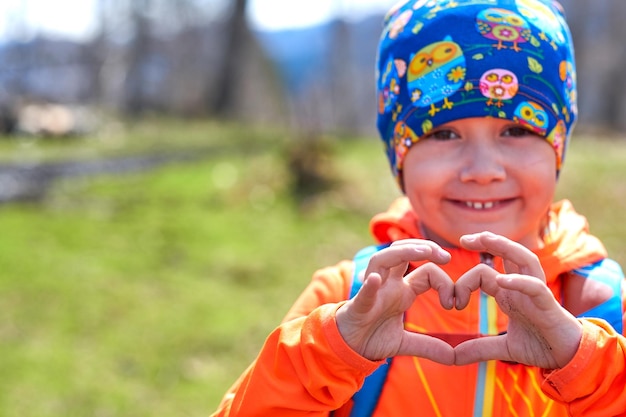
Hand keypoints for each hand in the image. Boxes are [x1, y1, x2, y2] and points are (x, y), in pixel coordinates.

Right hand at [336, 239, 455, 364]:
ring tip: (423, 251)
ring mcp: (373, 292)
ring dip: (402, 252)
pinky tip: (375, 280)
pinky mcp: (358, 306)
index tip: (454, 303)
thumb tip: (454, 357)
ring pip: (383, 260)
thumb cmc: (372, 338)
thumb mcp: (405, 343)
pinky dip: (369, 285)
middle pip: (404, 253)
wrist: (346, 348)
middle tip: (446, 255)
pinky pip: (363, 293)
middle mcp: (388, 285)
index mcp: (402, 291)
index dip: (444, 282)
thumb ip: (429, 346)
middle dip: (425, 248)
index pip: (427, 272)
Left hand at [454, 232, 582, 368]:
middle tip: (464, 238)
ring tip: (485, 238)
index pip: (484, 273)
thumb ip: (479, 348)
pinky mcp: (548, 306)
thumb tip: (453, 357)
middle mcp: (520, 288)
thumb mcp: (503, 348)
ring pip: (524, 259)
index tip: (451, 302)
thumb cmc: (541, 345)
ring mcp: (535, 293)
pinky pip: (536, 287)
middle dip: (487, 241)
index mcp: (508, 294)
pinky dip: (519, 282)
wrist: (569, 359)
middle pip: (507, 253)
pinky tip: (501, 280)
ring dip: (505, 246)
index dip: (464, 282)